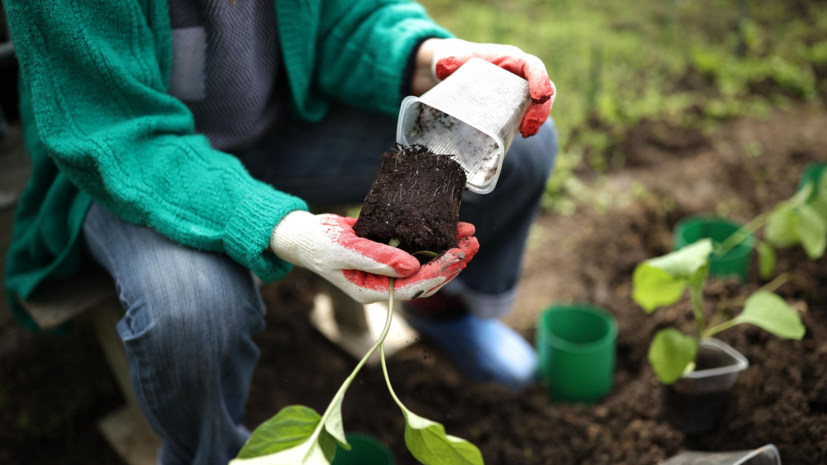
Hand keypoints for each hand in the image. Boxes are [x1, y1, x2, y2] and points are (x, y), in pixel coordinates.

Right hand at [270, 211, 478, 303]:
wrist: (303, 235)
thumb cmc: (318, 244)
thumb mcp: (344, 250)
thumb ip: (377, 258)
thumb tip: (412, 266)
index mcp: (375, 290)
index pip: (415, 286)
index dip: (439, 272)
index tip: (457, 256)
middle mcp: (386, 283)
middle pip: (427, 278)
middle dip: (452, 261)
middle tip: (474, 243)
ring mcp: (388, 268)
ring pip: (426, 263)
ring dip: (449, 249)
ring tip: (470, 234)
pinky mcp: (389, 252)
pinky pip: (417, 248)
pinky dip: (434, 237)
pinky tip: (451, 226)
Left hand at [413, 38, 555, 137]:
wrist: (450, 71)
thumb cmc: (455, 59)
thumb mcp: (451, 58)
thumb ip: (448, 60)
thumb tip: (443, 67)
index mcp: (510, 59)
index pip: (533, 66)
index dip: (540, 81)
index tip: (540, 97)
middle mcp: (520, 75)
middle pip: (544, 89)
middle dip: (540, 109)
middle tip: (528, 127)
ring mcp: (519, 91)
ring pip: (539, 105)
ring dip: (536, 120)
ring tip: (525, 133)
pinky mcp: (513, 107)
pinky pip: (527, 115)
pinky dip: (526, 125)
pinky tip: (518, 136)